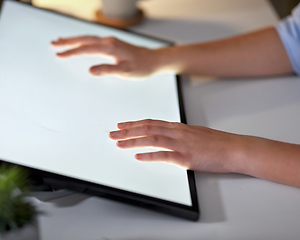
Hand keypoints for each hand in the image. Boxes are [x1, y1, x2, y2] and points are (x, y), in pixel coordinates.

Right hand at [51, 36, 160, 77]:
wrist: (153, 60)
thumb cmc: (141, 67)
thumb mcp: (125, 71)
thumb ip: (108, 70)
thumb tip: (91, 70)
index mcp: (110, 47)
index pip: (86, 49)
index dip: (71, 52)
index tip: (59, 55)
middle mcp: (109, 41)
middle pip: (84, 39)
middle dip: (68, 41)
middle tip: (53, 44)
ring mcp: (110, 41)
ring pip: (88, 38)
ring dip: (73, 40)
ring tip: (60, 42)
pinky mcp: (112, 43)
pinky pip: (93, 40)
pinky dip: (83, 41)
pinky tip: (80, 44)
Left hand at [109, 119, 243, 172]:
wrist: (234, 148)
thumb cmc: (217, 142)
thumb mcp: (195, 133)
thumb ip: (179, 134)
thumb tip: (167, 136)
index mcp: (178, 127)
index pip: (151, 122)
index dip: (134, 123)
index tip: (121, 125)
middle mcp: (177, 132)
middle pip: (147, 128)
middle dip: (127, 131)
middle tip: (112, 133)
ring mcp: (181, 144)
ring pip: (152, 139)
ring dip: (133, 141)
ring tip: (119, 143)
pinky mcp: (186, 157)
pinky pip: (164, 155)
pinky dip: (149, 156)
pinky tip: (138, 157)